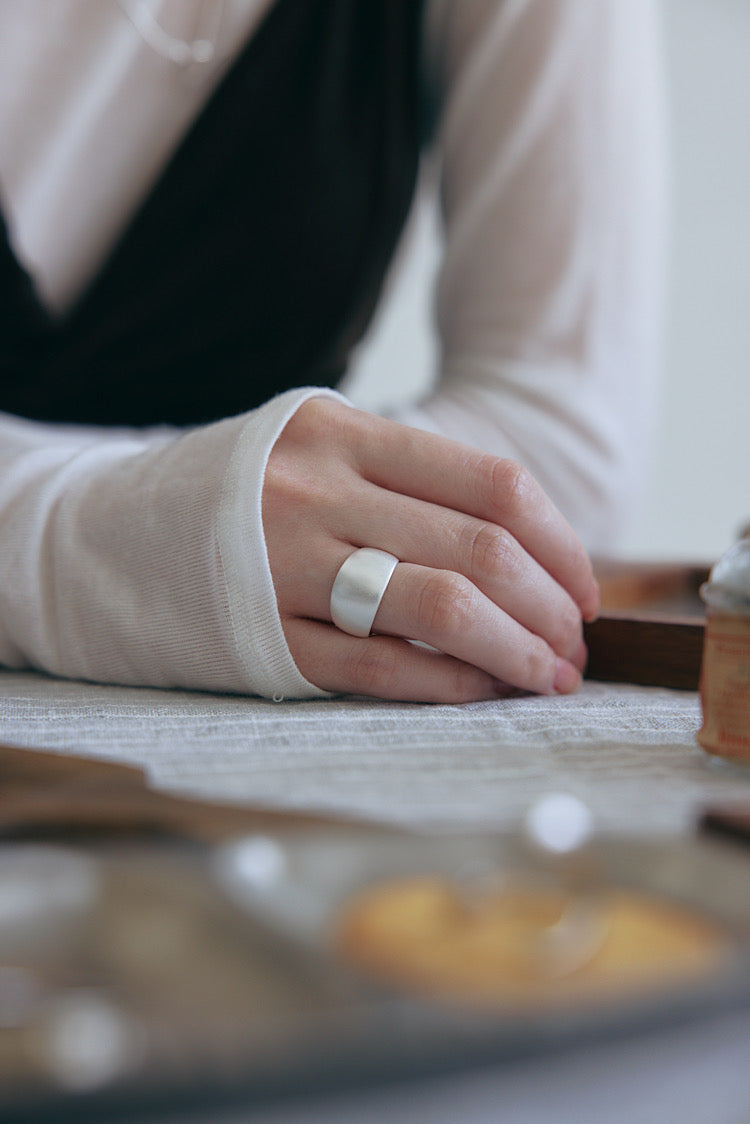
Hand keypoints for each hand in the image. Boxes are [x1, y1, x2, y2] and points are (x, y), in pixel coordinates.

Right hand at [262, 399, 598, 701]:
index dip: (561, 543)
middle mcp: (317, 492)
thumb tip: (525, 548)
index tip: (583, 588)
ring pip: (441, 607)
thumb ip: (403, 481)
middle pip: (481, 549)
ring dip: (516, 651)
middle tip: (575, 644)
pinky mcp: (262, 638)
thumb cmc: (232, 497)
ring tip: (546, 676)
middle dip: (551, 607)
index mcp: (340, 432)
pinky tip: (480, 691)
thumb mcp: (311, 451)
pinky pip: (378, 667)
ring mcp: (286, 566)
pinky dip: (446, 684)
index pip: (493, 483)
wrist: (100, 534)